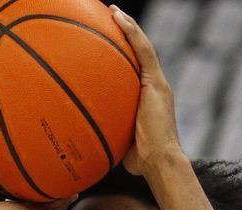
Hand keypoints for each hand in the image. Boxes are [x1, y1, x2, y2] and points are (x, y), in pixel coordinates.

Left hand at [110, 6, 182, 175]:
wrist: (159, 162)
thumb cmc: (139, 161)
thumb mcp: (117, 142)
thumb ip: (106, 133)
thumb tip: (82, 137)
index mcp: (147, 99)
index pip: (135, 71)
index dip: (123, 55)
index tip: (107, 42)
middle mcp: (154, 87)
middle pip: (139, 54)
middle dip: (125, 35)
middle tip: (108, 19)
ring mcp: (157, 83)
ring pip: (142, 46)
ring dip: (127, 26)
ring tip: (112, 11)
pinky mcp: (157, 82)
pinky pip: (143, 50)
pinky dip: (131, 31)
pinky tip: (117, 17)